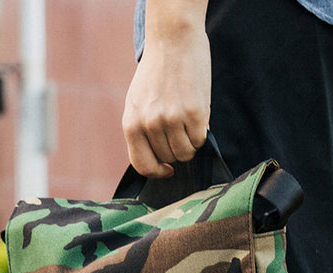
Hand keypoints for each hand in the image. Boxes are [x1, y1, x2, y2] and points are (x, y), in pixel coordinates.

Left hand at [122, 18, 210, 177]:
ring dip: (190, 143)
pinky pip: (200, 140)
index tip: (167, 169)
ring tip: (188, 123)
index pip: (142, 165)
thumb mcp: (137, 102)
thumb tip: (157, 159)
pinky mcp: (194, 112)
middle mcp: (149, 123)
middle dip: (176, 150)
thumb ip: (142, 130)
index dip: (157, 171)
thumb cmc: (156, 71)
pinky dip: (201, 133)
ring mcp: (171, 118)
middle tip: (180, 131)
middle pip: (168, 158)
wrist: (173, 39)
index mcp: (131, 122)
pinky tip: (197, 115)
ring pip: (185, 153)